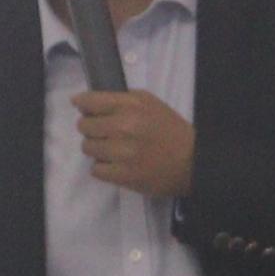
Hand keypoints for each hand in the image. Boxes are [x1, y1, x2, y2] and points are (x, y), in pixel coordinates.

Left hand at [71, 89, 195, 201]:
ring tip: (113, 149)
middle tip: (104, 132)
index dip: (82, 104)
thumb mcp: (150, 103)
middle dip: (91, 128)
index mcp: (131, 106)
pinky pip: (95, 169)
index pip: (90, 101)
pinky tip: (117, 164)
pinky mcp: (122, 175)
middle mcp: (124, 127)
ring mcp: (122, 153)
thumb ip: (121, 99)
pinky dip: (103, 167)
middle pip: (84, 126)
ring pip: (87, 148)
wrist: (192, 162)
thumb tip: (89, 102)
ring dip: (97, 149)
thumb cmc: (170, 130)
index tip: (82, 107)